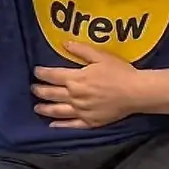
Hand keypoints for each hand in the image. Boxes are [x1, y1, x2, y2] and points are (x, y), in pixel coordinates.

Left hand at [32, 42, 146, 127]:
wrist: (135, 92)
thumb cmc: (119, 72)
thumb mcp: (101, 56)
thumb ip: (81, 50)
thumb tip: (64, 43)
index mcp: (76, 78)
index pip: (53, 75)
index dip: (42, 73)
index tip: (36, 71)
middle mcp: (74, 96)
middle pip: (52, 94)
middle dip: (40, 90)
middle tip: (33, 88)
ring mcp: (81, 111)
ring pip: (57, 111)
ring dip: (45, 108)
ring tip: (37, 107)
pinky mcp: (89, 122)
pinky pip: (71, 124)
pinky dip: (60, 125)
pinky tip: (52, 125)